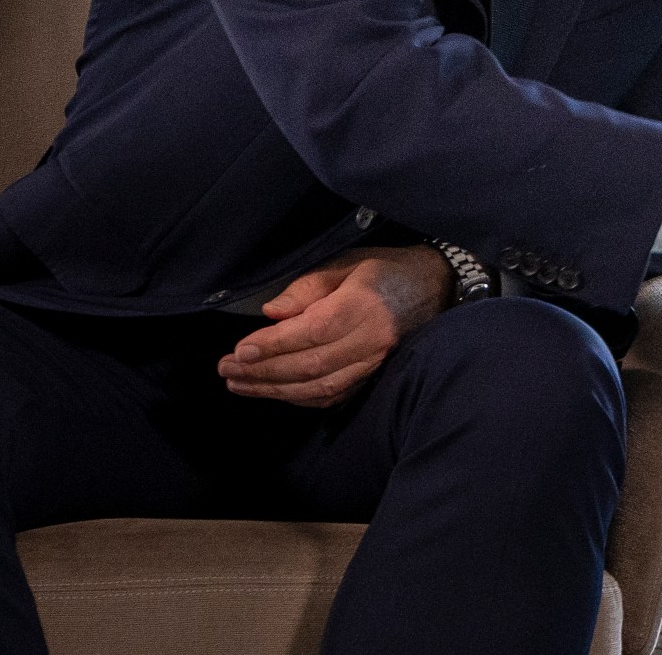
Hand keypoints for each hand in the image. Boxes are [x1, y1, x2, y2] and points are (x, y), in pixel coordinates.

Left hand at [216, 245, 453, 406]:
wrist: (434, 286)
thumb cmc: (384, 270)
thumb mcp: (346, 264)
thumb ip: (308, 288)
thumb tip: (271, 313)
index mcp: (362, 305)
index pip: (312, 331)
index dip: (274, 344)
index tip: (240, 350)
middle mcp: (370, 338)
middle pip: (310, 364)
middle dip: (264, 370)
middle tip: (227, 369)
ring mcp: (374, 361)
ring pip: (319, 385)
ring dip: (275, 389)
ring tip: (239, 384)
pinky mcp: (373, 374)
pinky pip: (333, 395)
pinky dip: (300, 398)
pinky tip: (274, 392)